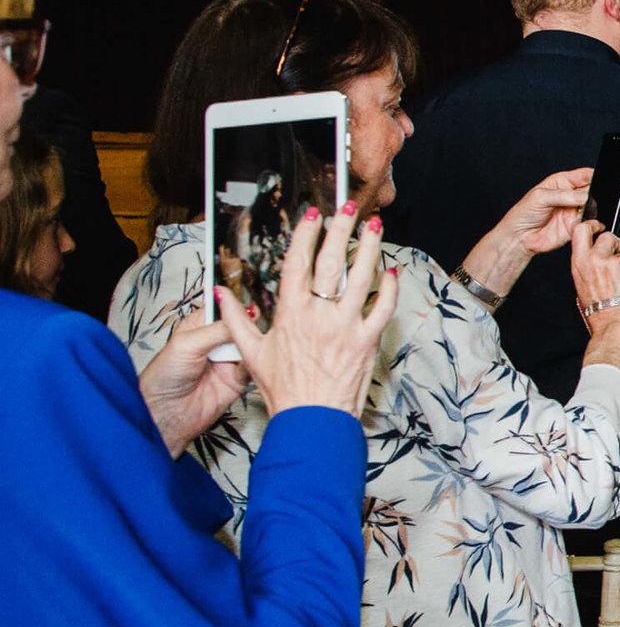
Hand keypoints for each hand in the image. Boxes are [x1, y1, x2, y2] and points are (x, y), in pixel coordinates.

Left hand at [137, 306, 251, 454]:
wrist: (165, 415)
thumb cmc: (162, 378)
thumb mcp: (187, 344)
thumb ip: (218, 329)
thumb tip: (244, 313)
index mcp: (198, 327)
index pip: (222, 309)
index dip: (234, 306)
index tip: (246, 304)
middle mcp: (214, 342)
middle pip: (241, 326)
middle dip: (249, 325)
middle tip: (254, 324)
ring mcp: (227, 360)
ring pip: (250, 345)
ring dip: (254, 344)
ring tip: (257, 342)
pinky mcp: (237, 379)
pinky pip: (254, 367)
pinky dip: (256, 364)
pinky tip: (252, 362)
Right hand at [226, 205, 398, 416]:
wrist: (311, 419)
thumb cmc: (282, 389)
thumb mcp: (251, 352)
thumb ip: (235, 319)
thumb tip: (220, 292)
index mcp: (289, 314)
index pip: (297, 264)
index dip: (306, 235)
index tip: (312, 215)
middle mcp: (318, 315)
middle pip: (331, 262)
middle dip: (340, 230)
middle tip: (348, 208)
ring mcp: (345, 327)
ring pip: (362, 279)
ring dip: (370, 249)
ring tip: (375, 227)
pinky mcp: (366, 341)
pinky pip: (382, 307)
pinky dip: (390, 287)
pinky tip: (392, 270)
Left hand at [458, 167, 594, 298]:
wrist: (520, 237)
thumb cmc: (524, 213)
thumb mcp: (541, 197)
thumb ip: (565, 195)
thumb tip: (585, 196)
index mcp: (562, 183)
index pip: (584, 175)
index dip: (594, 176)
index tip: (600, 180)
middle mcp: (571, 196)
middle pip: (592, 191)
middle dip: (595, 194)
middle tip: (588, 200)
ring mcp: (574, 212)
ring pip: (594, 208)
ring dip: (593, 210)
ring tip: (580, 212)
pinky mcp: (576, 226)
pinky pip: (590, 224)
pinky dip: (590, 224)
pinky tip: (582, 223)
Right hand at [572, 222, 619, 376]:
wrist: (615, 325)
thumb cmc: (601, 312)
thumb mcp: (584, 286)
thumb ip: (589, 267)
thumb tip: (600, 258)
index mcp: (579, 263)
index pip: (580, 231)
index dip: (591, 225)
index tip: (598, 227)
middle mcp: (594, 259)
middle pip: (607, 236)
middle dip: (617, 244)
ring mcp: (613, 261)